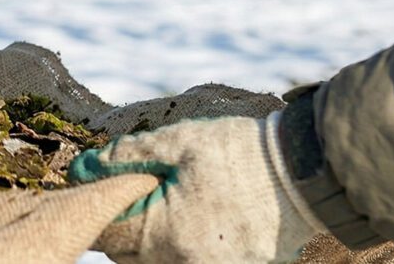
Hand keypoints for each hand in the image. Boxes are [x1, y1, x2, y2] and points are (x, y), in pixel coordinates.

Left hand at [68, 114, 325, 262]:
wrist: (307, 172)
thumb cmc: (240, 152)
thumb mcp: (177, 141)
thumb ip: (126, 155)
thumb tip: (86, 166)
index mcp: (167, 234)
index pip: (109, 235)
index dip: (98, 208)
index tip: (99, 188)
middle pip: (129, 256)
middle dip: (123, 227)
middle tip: (133, 195)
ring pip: (158, 263)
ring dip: (151, 242)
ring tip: (164, 207)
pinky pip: (192, 263)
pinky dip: (183, 248)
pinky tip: (194, 221)